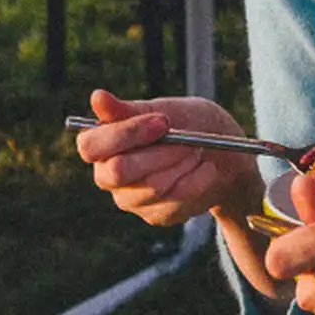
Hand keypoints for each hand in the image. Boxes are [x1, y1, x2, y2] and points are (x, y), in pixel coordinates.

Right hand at [73, 85, 258, 226]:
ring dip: (183, 164)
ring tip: (198, 150)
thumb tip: (97, 98)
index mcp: (102, 143)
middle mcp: (107, 175)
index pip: (91, 146)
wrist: (223, 154)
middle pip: (118, 171)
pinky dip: (197, 181)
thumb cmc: (188, 124)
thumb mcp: (164, 108)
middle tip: (188, 140)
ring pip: (153, 187)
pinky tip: (206, 169)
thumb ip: (129, 110)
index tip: (163, 122)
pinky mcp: (155, 216)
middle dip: (160, 152)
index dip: (125, 134)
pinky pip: (174, 202)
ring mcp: (130, 199)